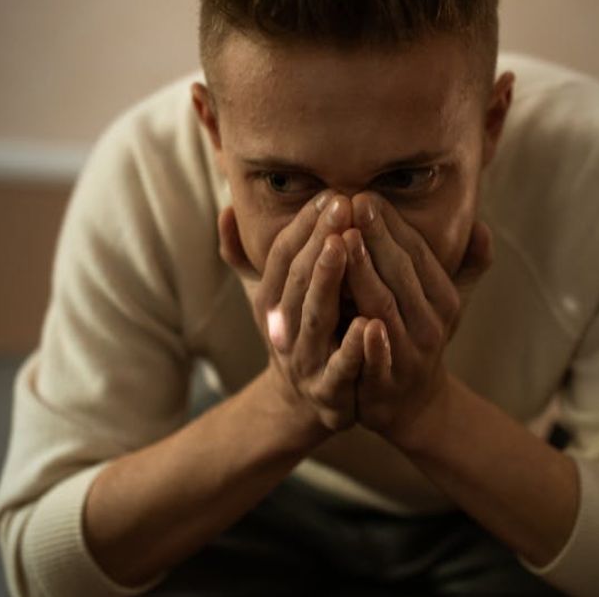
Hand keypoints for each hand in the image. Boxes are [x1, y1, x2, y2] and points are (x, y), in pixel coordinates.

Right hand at [218, 193, 366, 433]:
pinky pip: (341, 366)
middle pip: (297, 278)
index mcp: (270, 301)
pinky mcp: (329, 390)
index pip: (283, 255)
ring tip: (344, 244)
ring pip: (313, 316)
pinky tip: (371, 323)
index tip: (329, 193)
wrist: (304, 405)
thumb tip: (226, 210)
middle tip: (342, 204)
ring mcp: (304, 359)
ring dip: (328, 279)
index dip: (302, 224)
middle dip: (318, 239)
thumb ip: (246, 256)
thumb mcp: (269, 295)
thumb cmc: (296, 333)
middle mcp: (282, 327)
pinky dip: (354, 347)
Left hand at [340, 192, 492, 445]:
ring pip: (384, 307)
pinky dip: (371, 342)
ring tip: (342, 241)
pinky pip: (379, 359)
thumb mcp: (446, 301)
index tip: (366, 195)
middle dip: (375, 237)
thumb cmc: (420, 337)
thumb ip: (464, 264)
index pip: (417, 253)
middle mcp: (431, 324)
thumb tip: (482, 225)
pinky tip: (359, 320)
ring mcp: (409, 354)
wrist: (412, 405)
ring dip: (365, 274)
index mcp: (442, 299)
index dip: (393, 224)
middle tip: (350, 203)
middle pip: (400, 273)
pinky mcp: (386, 382)